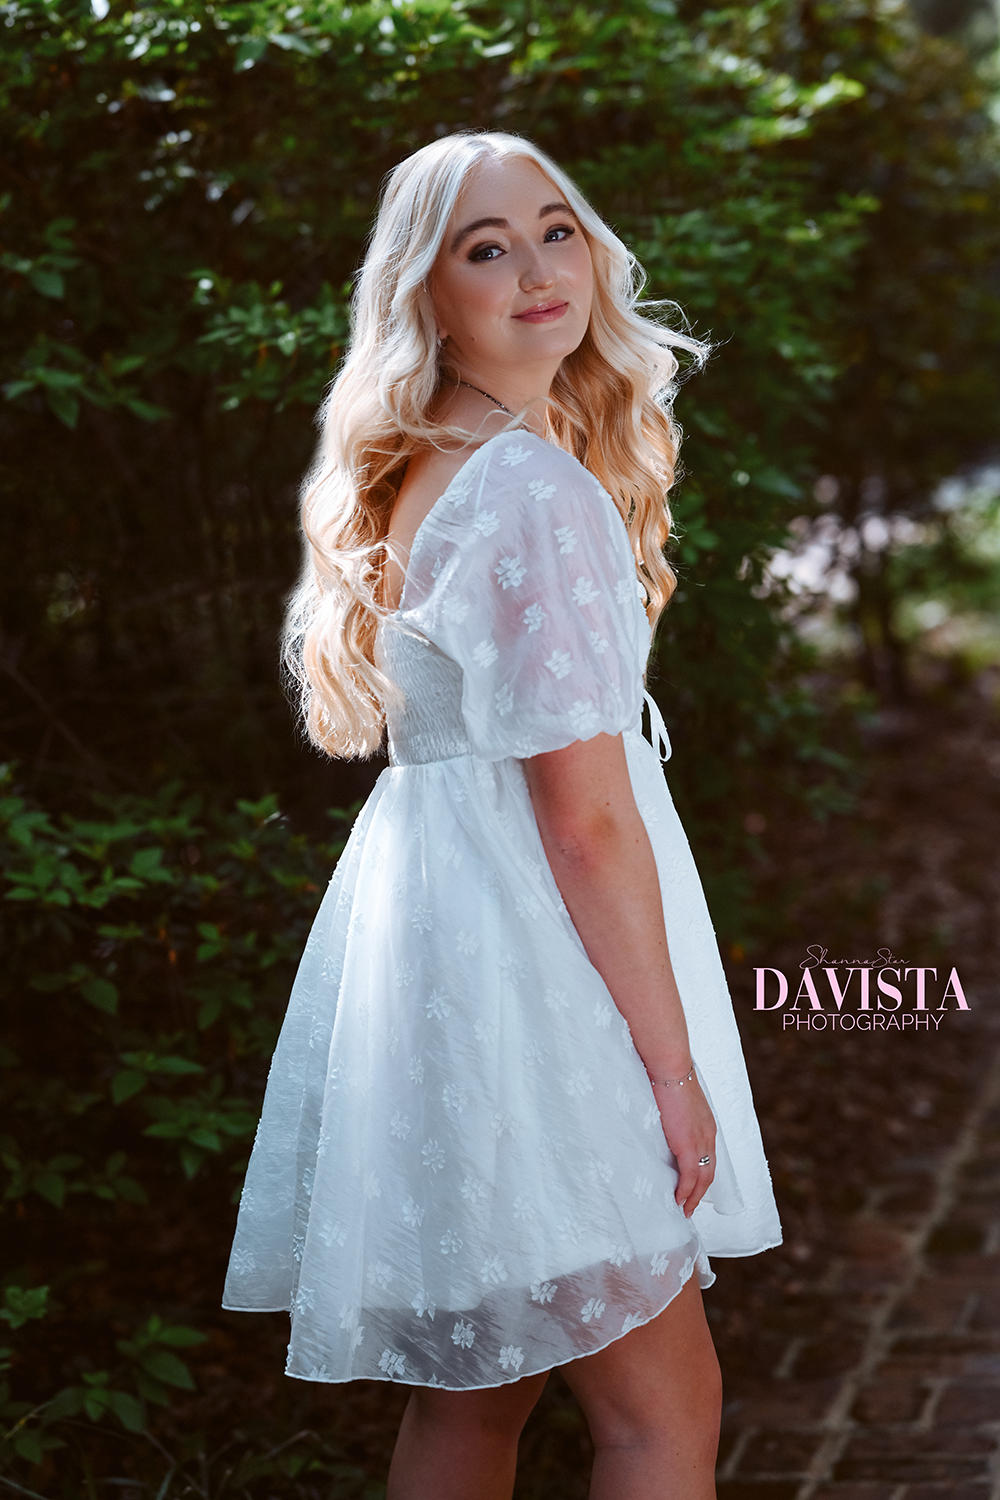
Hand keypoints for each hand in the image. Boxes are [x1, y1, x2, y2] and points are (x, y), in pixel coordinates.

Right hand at [651, 1076, 716, 1216]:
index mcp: (706, 1124)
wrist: (669, 1069)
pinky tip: (679, 1200)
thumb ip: (674, 1116)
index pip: (708, 1156)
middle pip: (709, 1171)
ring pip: (703, 1178)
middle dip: (700, 1191)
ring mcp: (701, 1141)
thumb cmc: (666, 1078)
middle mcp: (708, 1135)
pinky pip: (690, 1176)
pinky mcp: (689, 1145)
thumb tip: (662, 1123)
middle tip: (689, 1206)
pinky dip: (686, 1191)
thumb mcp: (676, 1101)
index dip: (702, 1174)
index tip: (692, 1187)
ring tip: (684, 1209)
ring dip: (693, 1196)